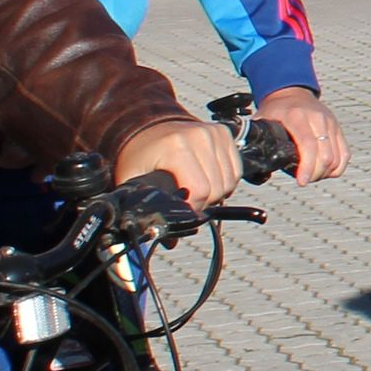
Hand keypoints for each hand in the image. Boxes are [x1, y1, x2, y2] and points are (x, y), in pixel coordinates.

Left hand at [115, 118, 242, 207]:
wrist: (147, 129)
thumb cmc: (139, 157)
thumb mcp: (134, 182)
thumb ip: (148, 209)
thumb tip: (171, 240)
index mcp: (175, 146)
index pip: (201, 190)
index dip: (192, 208)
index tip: (180, 210)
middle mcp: (199, 136)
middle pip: (218, 187)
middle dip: (204, 202)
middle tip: (186, 200)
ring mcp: (214, 133)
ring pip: (230, 181)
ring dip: (216, 192)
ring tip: (196, 189)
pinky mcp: (224, 133)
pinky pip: (236, 170)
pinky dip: (225, 181)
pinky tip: (208, 179)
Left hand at [255, 85, 350, 182]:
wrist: (291, 92)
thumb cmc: (275, 111)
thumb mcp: (263, 122)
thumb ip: (257, 141)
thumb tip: (256, 165)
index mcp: (297, 116)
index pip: (308, 145)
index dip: (307, 167)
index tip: (301, 181)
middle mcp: (317, 118)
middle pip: (325, 155)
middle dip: (315, 174)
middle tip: (303, 179)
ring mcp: (330, 123)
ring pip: (337, 157)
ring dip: (325, 172)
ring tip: (311, 175)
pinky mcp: (338, 128)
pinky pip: (345, 154)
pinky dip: (336, 167)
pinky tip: (324, 171)